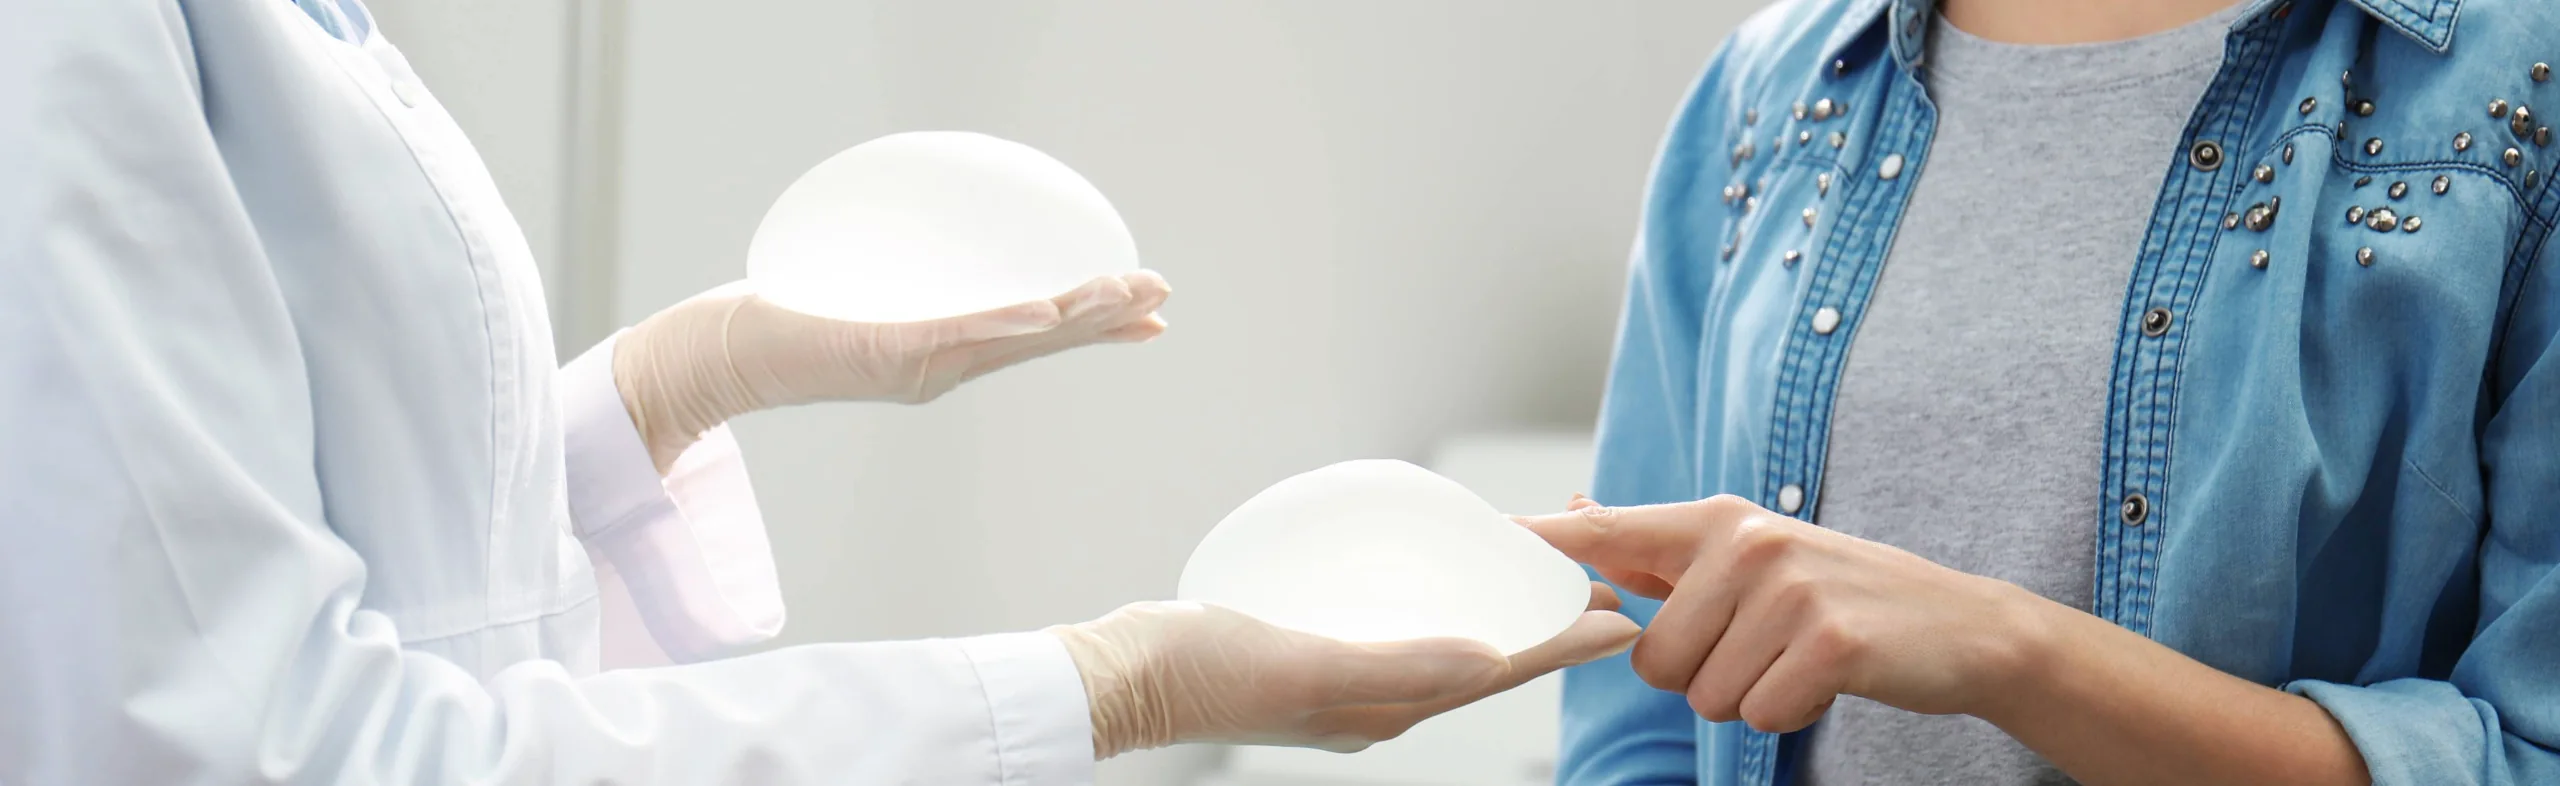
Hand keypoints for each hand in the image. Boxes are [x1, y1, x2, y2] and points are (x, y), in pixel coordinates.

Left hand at [614, 272, 1169, 470]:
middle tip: (1159, 298)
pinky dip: (1006, 323)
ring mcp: (918, 364)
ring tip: (1124, 298)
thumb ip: (901, 285)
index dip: (1095, 326)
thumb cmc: (783, 322)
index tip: (1148, 315)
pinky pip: (959, 333)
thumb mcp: (861, 299)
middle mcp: (941, 368)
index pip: (1034, 335)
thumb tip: (928, 244)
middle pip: (1041, 341)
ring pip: (1014, 337)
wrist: (720, 357)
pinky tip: (1042, 311)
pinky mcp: (887, 352)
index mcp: (943, 355)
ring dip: (1074, 318)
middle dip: (1104, 319)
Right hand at [1049, 583, 1640, 757]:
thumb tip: (1493, 658)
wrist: (1122, 677)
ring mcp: (1346, 675)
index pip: (1498, 671)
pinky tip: (1433, 577)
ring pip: (1448, 642)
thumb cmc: (1204, 671)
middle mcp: (1378, 698)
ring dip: (1499, 613)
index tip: (1622, 613)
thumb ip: (1398, 663)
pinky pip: (1400, 626)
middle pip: (1484, 656)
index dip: (1562, 643)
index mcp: (1388, 706)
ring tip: (1536, 577)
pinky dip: (1439, 603)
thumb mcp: (1307, 662)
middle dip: (1542, 622)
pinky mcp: (1314, 648)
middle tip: (1593, 579)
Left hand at [1516, 495, 2045, 732]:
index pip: (1607, 532)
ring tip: (1795, 658)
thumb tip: (1577, 512)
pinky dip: (1787, 713)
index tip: (1486, 535)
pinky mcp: (1826, 639)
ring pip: (1703, 695)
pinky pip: (1757, 713)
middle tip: (1763, 647)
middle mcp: (1745, 542)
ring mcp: (1787, 588)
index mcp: (1715, 521)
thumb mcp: (1751, 555)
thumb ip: (1659, 545)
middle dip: (1702, 676)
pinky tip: (1823, 679)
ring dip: (1746, 696)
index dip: (1542, 543)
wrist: (1958, 625)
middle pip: (1654, 660)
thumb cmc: (1838, 594)